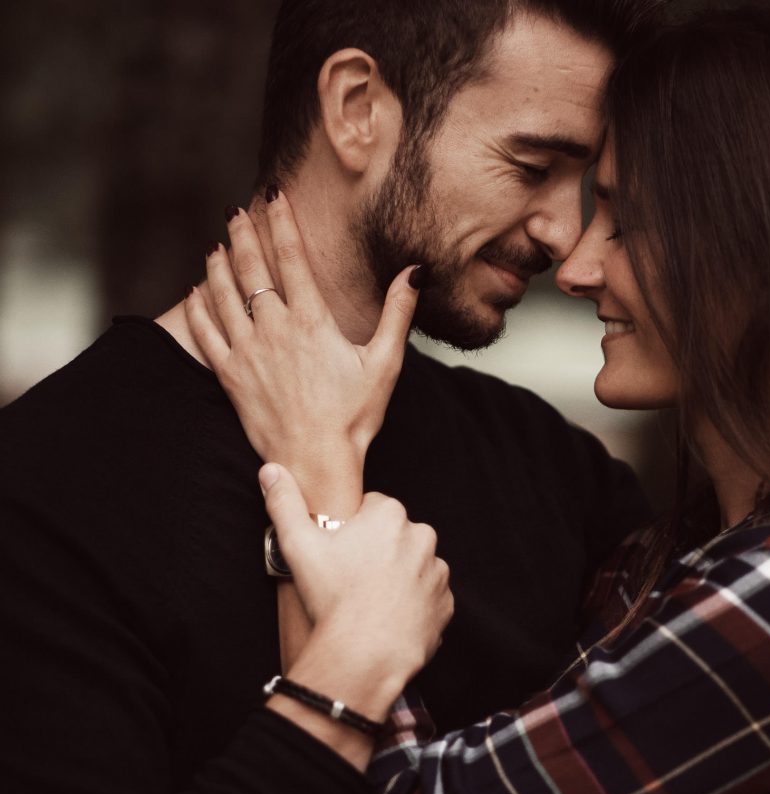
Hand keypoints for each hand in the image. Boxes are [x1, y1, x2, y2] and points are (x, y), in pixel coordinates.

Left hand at [184, 191, 421, 508]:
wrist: (315, 461)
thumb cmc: (354, 416)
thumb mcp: (385, 362)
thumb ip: (398, 312)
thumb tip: (415, 271)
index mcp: (312, 322)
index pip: (292, 258)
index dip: (282, 222)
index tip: (274, 197)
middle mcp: (274, 330)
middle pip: (251, 268)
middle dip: (242, 234)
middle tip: (235, 211)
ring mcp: (247, 352)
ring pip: (223, 294)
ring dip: (218, 265)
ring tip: (217, 245)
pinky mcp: (229, 375)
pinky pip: (204, 332)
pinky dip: (198, 307)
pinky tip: (196, 292)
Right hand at [259, 463, 453, 710]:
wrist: (364, 654)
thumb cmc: (333, 596)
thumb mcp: (298, 544)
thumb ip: (285, 503)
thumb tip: (271, 471)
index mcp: (390, 515)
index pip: (372, 508)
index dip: (352, 529)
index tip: (340, 552)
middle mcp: (422, 536)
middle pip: (395, 535)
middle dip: (378, 550)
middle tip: (352, 578)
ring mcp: (437, 571)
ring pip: (414, 565)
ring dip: (398, 577)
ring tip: (370, 601)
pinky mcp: (445, 603)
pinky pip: (428, 597)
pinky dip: (413, 605)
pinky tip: (389, 618)